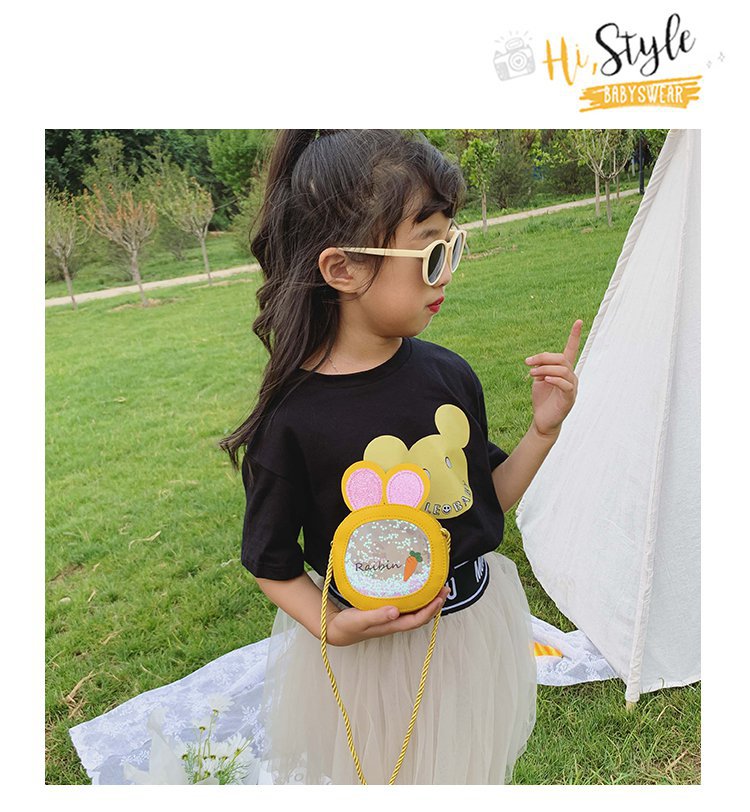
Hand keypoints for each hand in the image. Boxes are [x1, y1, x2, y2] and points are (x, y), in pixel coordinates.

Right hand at [325, 586, 450, 646]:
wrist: (337, 629)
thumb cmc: (349, 626)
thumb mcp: (360, 620)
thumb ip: (377, 616)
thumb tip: (396, 611)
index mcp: (392, 625)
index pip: (417, 620)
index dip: (430, 610)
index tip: (439, 597)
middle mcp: (395, 621)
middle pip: (421, 615)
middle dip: (434, 603)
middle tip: (444, 587)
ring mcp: (391, 617)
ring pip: (415, 610)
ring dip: (427, 599)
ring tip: (435, 586)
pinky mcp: (386, 611)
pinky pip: (405, 604)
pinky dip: (414, 596)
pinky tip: (414, 586)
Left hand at [524, 319, 582, 437]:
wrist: (543, 420)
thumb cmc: (542, 399)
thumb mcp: (539, 380)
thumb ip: (540, 368)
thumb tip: (537, 363)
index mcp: (563, 370)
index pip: (571, 350)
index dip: (575, 336)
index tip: (578, 321)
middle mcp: (570, 376)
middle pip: (561, 358)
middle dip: (543, 357)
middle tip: (528, 362)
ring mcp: (572, 387)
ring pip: (563, 370)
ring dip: (545, 369)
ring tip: (532, 374)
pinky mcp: (569, 398)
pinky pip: (565, 385)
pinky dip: (554, 379)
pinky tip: (544, 379)